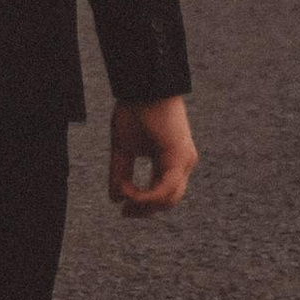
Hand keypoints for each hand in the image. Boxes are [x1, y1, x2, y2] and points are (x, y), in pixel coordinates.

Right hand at [110, 96, 196, 215]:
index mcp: (170, 162)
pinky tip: (131, 191)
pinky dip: (148, 194)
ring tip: (125, 195)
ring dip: (145, 203)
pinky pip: (167, 187)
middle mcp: (182, 164)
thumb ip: (120, 173)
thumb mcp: (123, 147)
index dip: (143, 204)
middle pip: (168, 200)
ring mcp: (184, 162)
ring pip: (170, 198)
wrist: (143, 87)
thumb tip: (115, 199)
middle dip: (146, 209)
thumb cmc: (134, 111)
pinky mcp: (180, 157)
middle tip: (125, 213)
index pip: (162, 193)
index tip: (122, 206)